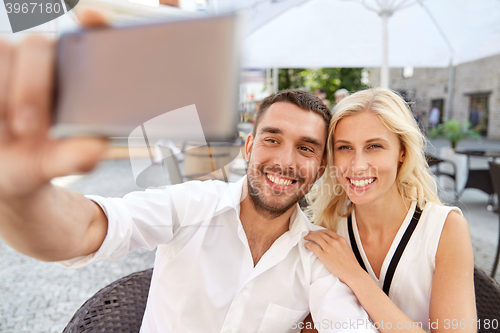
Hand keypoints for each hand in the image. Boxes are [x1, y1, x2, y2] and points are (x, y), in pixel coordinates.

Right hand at [0, 9, 108, 200]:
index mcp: (78, 75)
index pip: (91, 36)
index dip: (95, 21)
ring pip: (2, 53)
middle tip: (28, 129)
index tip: (92, 18)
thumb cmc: (36, 158)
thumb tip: (94, 149)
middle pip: (37, 46)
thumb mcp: (56, 163)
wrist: (0, 166)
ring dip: (2, 99)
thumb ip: (76, 156)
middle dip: (31, 88)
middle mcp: (46, 58)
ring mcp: (10, 56)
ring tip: (8, 135)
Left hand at [304, 229, 365, 284]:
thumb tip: (335, 244)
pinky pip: (313, 247)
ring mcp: (329, 248)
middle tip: (309, 233)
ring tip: (306, 238)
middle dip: (313, 233)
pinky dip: (308, 244)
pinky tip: (306, 245)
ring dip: (309, 237)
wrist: (352, 273)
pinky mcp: (324, 255)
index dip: (320, 231)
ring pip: (315, 238)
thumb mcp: (347, 249)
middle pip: (320, 234)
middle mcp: (334, 242)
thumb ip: (340, 244)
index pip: (328, 231)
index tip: (317, 232)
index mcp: (341, 240)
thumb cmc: (351, 264)